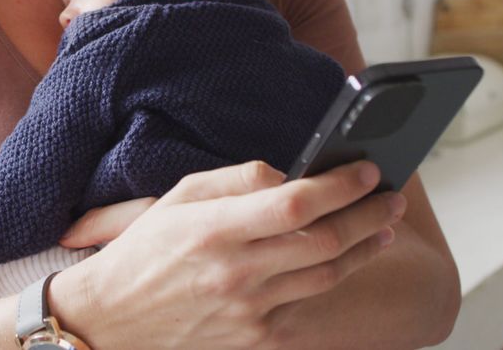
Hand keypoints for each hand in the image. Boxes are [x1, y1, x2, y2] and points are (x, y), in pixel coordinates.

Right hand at [54, 160, 405, 348]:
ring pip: (327, 275)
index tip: (366, 170)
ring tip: (382, 227)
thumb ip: (236, 180)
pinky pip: (309, 307)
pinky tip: (347, 261)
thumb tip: (289, 175)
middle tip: (389, 196)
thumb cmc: (147, 250)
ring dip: (364, 248)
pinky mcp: (256, 338)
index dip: (340, 185)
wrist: (114, 319)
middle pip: (324, 240)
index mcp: (214, 229)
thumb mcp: (179, 197)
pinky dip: (333, 279)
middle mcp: (236, 272)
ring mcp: (249, 311)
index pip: (295, 203)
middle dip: (368, 214)